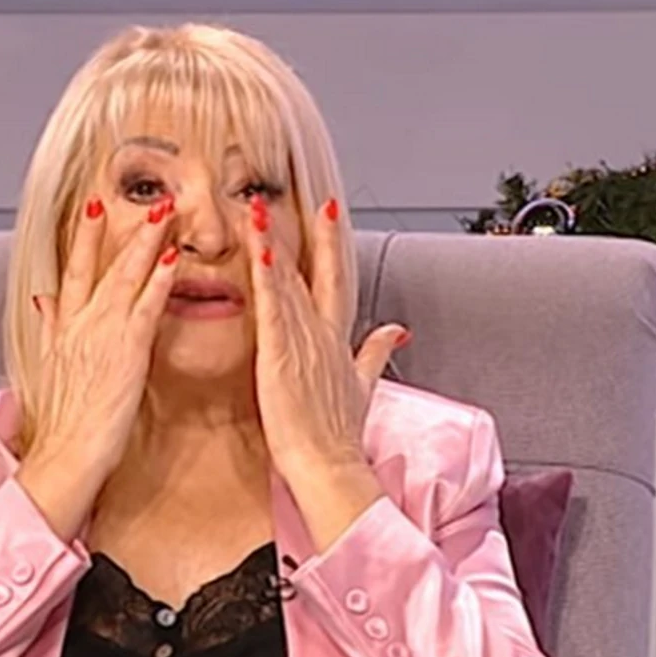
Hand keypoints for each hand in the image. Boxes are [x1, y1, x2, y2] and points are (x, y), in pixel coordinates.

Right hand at [15, 195, 178, 542]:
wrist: (67, 454)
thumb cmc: (65, 420)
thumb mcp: (51, 366)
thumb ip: (51, 329)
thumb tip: (43, 301)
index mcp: (65, 328)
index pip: (73, 271)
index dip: (84, 238)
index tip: (93, 208)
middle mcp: (82, 323)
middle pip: (102, 265)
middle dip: (124, 228)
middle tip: (148, 198)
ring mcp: (103, 334)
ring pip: (125, 277)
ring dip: (146, 241)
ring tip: (165, 211)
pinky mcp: (126, 351)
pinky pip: (145, 307)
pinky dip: (157, 280)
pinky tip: (171, 258)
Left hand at [247, 196, 408, 548]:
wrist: (330, 466)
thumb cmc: (339, 434)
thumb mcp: (364, 386)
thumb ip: (377, 353)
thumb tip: (398, 330)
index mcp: (337, 339)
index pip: (336, 280)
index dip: (331, 243)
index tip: (326, 209)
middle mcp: (323, 333)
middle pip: (316, 272)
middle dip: (309, 231)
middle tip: (299, 190)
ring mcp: (303, 342)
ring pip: (289, 282)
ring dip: (275, 242)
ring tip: (260, 207)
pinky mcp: (281, 354)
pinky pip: (273, 306)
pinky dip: (266, 275)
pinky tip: (257, 248)